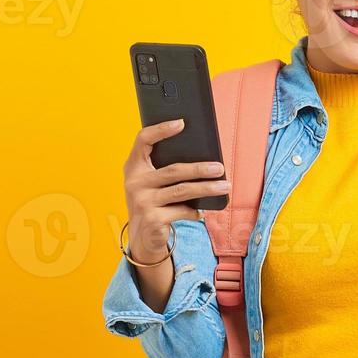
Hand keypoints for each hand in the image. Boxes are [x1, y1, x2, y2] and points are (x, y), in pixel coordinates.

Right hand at [122, 118, 229, 262]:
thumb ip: (164, 168)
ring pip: (182, 191)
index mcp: (133, 166)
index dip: (161, 129)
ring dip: (207, 188)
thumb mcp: (152, 182)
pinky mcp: (153, 219)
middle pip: (173, 170)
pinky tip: (202, 211)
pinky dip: (195, 211)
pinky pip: (182, 211)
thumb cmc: (152, 200)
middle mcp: (134, 182)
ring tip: (224, 186)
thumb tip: (203, 157)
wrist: (141, 235)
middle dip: (200, 169)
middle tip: (220, 168)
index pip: (143, 140)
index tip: (181, 123)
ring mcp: (142, 201)